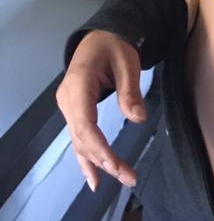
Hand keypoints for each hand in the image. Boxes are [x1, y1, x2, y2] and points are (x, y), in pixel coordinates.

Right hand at [55, 30, 145, 191]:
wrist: (100, 37)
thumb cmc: (114, 46)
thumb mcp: (127, 62)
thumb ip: (130, 91)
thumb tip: (138, 118)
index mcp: (78, 85)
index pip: (85, 125)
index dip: (100, 148)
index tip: (117, 166)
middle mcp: (68, 100)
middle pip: (83, 138)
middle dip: (104, 161)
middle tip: (129, 178)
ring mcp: (68, 107)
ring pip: (79, 142)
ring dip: (96, 163)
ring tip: (113, 184)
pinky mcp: (75, 112)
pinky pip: (79, 138)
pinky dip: (85, 158)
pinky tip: (92, 178)